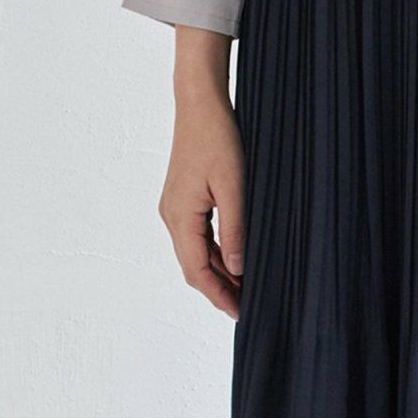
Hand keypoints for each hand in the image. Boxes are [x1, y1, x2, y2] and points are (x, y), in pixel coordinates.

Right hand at [158, 28, 243, 318]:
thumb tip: (238, 269)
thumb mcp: (234, 187)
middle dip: (218, 290)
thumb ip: (235, 231)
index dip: (219, 296)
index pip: (197, 271)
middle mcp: (171, 217)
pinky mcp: (182, 200)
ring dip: (218, 273)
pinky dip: (215, 254)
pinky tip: (235, 261)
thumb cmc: (217, 138)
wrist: (199, 104)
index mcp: (180, 217)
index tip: (240, 313)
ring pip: (195, 254)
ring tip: (245, 288)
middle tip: (247, 307)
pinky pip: (197, 238)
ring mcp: (174, 208)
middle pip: (193, 267)